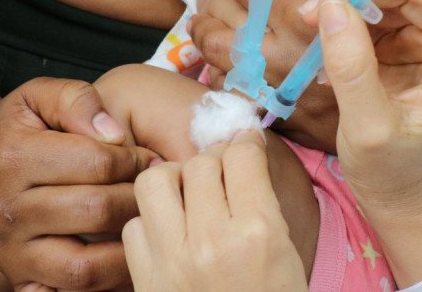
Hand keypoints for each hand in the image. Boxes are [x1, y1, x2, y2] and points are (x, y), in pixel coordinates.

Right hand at [0, 78, 156, 290]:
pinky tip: (126, 259)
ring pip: (86, 264)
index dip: (134, 159)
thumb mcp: (39, 94)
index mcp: (13, 158)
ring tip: (147, 225)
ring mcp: (11, 251)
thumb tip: (112, 132)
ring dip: (129, 247)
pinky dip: (105, 282)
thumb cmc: (18, 128)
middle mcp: (7, 209)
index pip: (97, 163)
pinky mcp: (20, 276)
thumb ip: (77, 99)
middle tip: (157, 192)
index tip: (149, 159)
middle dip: (138, 198)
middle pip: (96, 211)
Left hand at [123, 132, 306, 291]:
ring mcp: (171, 261)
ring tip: (188, 196)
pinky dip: (151, 222)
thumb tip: (243, 154)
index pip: (241, 156)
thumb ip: (263, 203)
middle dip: (212, 163)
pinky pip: (134, 225)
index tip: (245, 145)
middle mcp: (211, 241)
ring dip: (173, 181)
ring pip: (155, 182)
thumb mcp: (286, 254)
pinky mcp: (144, 280)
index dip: (245, 143)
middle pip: (199, 163)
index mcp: (258, 233)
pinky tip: (170, 233)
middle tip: (220, 176)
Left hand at [190, 0, 395, 150]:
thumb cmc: (388, 26)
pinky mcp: (273, 110)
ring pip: (214, 51)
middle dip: (216, 1)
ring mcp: (274, 84)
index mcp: (305, 12)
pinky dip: (220, 69)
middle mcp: (285, 50)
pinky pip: (228, 85)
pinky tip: (230, 60)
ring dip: (205, 32)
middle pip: (221, 15)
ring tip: (206, 24)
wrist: (399, 110)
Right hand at [311, 0, 421, 210]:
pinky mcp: (405, 39)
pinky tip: (321, 26)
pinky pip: (379, 6)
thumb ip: (351, 70)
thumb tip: (332, 7)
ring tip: (310, 14)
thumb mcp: (366, 129)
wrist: (390, 184)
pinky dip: (347, 8)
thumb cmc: (388, 167)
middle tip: (319, 2)